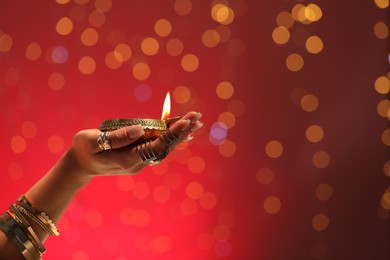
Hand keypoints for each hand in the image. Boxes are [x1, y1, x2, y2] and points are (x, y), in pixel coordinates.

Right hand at [70, 111, 202, 175]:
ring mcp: (140, 161)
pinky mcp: (139, 156)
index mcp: (129, 159)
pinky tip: (182, 132)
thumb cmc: (84, 150)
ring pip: (165, 146)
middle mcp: (139, 162)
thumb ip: (116, 137)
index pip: (157, 146)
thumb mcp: (93, 141)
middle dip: (182, 131)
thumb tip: (140, 129)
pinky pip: (159, 146)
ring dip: (180, 134)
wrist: (80, 166)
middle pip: (166, 146)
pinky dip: (171, 137)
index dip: (172, 133)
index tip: (185, 121)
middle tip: (198, 117)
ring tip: (196, 122)